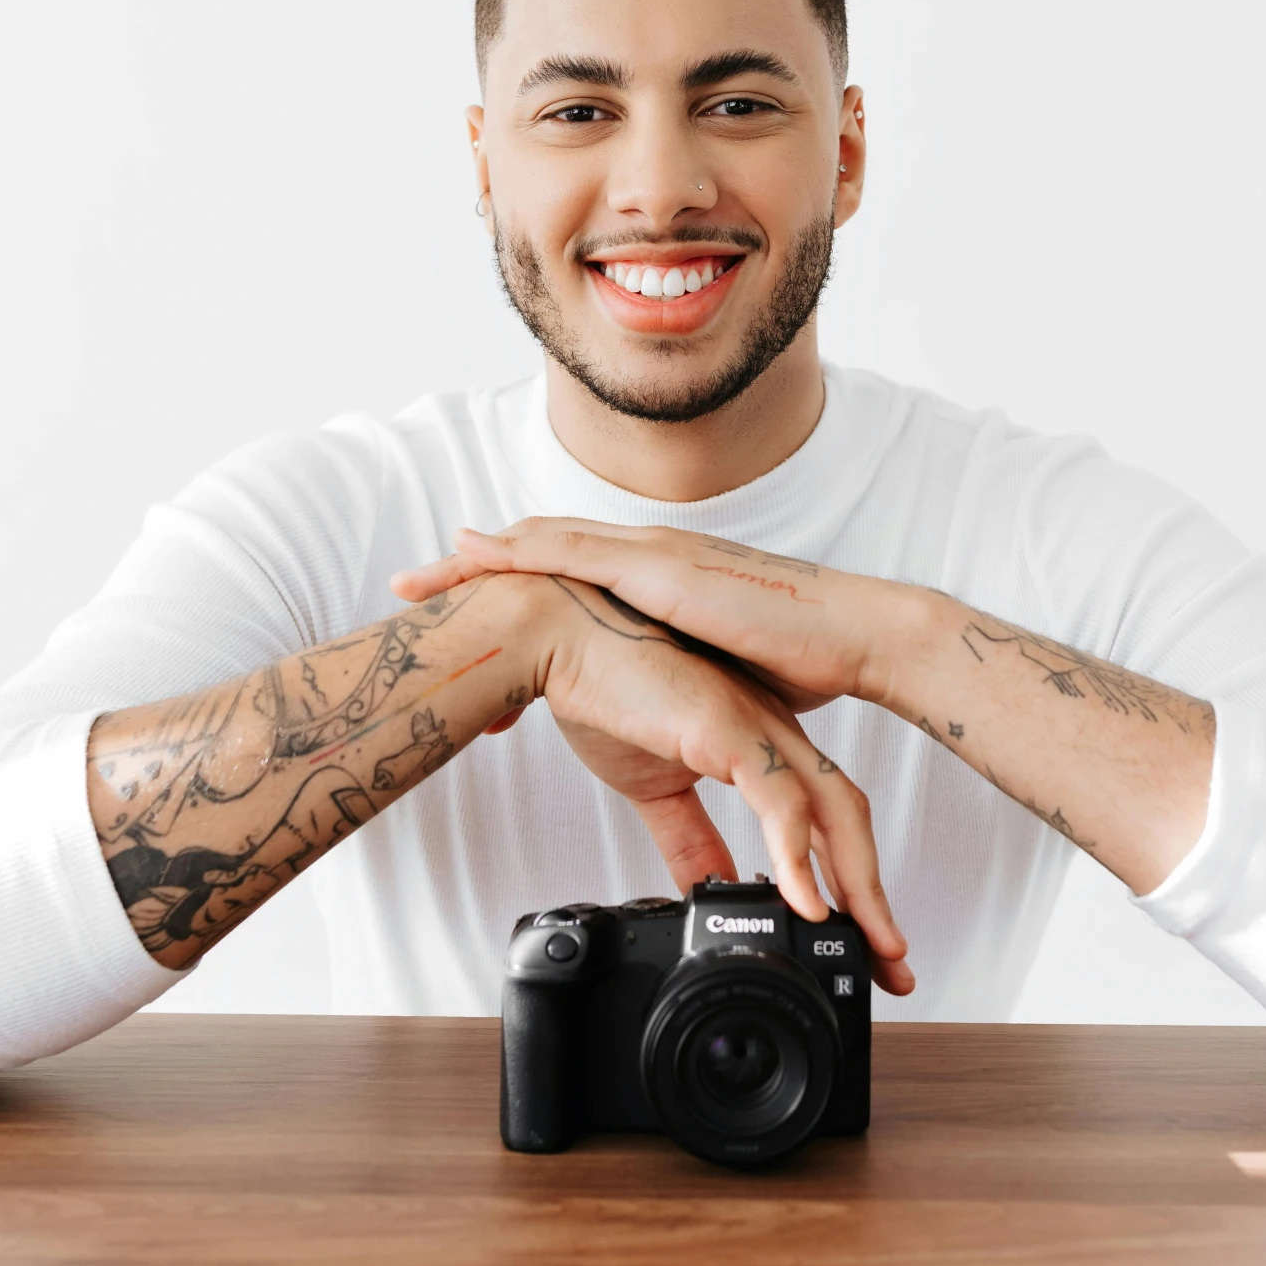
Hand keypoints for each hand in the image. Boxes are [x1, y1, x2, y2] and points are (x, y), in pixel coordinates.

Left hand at [395, 519, 899, 714]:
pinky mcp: (660, 567)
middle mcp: (649, 555)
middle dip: (471, 563)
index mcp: (661, 580)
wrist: (857, 636)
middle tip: (409, 582)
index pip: (568, 572)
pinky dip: (518, 551)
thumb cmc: (802, 662)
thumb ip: (677, 688)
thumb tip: (654, 723)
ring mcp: (652, 556)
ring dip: (477, 556)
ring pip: (542, 543)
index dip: (511, 582)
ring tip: (420, 574)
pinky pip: (571, 551)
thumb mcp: (713, 679)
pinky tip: (478, 553)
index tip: (459, 600)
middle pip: (539, 548)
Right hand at [513, 573, 912, 995]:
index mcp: (759, 743)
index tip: (860, 942)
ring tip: (869, 949)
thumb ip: (687, 840)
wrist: (555, 640)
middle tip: (892, 967)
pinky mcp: (729, 727)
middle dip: (874, 899)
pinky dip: (797, 857)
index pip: (825, 819)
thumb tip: (706, 893)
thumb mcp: (653, 787)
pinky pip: (781, 800)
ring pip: (835, 813)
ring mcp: (757, 728)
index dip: (849, 882)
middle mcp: (772, 733)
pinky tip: (806, 903)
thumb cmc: (600, 691)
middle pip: (849, 821)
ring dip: (858, 888)